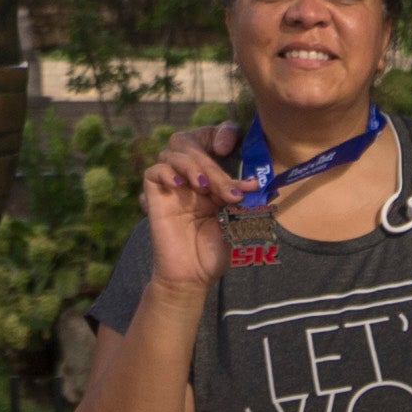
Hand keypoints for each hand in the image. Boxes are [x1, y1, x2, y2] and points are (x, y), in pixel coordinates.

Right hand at [136, 129, 249, 292]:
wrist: (193, 278)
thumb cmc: (214, 254)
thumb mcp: (237, 224)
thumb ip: (244, 202)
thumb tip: (258, 184)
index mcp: (212, 183)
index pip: (212, 144)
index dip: (222, 134)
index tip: (230, 148)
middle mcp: (191, 181)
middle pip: (194, 149)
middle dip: (213, 166)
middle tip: (228, 192)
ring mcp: (172, 188)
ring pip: (173, 154)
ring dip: (191, 165)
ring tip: (203, 187)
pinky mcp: (155, 198)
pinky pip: (153, 172)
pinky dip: (165, 172)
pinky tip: (179, 185)